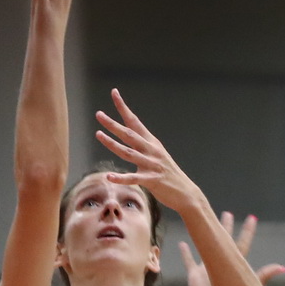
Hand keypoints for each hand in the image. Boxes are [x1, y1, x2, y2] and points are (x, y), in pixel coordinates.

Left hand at [94, 89, 202, 213]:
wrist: (186, 193)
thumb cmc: (167, 175)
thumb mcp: (156, 156)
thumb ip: (142, 147)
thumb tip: (128, 137)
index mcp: (151, 143)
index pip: (134, 121)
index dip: (123, 108)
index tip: (114, 92)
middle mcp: (151, 150)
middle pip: (129, 134)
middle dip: (113, 124)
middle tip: (99, 114)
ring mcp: (152, 165)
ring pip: (128, 153)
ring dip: (112, 144)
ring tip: (98, 134)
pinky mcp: (152, 180)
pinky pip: (133, 178)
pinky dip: (121, 178)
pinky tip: (109, 177)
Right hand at [183, 212, 284, 285]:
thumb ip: (263, 276)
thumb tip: (283, 267)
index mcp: (235, 265)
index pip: (243, 243)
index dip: (248, 231)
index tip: (253, 217)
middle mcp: (221, 264)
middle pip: (224, 240)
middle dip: (226, 227)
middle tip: (227, 213)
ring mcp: (207, 270)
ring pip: (206, 246)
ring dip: (206, 235)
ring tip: (204, 222)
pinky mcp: (194, 277)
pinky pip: (189, 261)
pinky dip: (186, 252)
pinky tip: (182, 243)